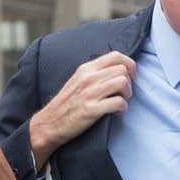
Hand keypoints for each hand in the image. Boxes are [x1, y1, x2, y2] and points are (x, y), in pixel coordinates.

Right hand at [30, 51, 135, 166]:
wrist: (50, 123)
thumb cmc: (66, 104)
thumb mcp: (78, 80)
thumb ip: (95, 73)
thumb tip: (117, 70)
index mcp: (86, 69)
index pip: (116, 55)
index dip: (129, 65)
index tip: (130, 77)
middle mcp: (88, 78)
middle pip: (122, 69)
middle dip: (130, 82)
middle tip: (124, 93)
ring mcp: (90, 93)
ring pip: (123, 83)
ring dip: (127, 94)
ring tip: (120, 102)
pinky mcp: (92, 109)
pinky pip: (118, 103)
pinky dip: (122, 108)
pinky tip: (116, 112)